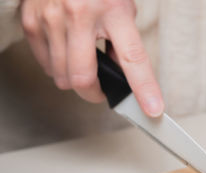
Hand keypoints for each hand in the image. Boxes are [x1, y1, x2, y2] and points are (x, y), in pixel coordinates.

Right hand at [20, 0, 163, 116]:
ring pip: (62, 78)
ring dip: (76, 80)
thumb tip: (120, 76)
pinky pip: (46, 66)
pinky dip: (58, 68)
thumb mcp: (121, 9)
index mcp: (113, 11)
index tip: (153, 109)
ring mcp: (52, 19)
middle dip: (94, 93)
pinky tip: (67, 52)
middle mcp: (80, 15)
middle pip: (83, 79)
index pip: (133, 58)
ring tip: (84, 61)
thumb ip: (123, 42)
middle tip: (102, 89)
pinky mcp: (32, 22)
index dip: (144, 88)